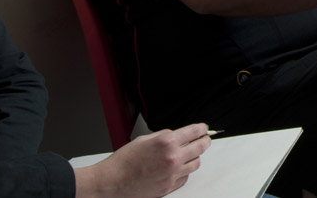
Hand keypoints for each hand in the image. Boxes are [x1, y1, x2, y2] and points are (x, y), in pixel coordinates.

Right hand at [77, 124, 210, 197]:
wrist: (111, 183)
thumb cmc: (123, 162)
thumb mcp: (144, 139)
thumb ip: (164, 136)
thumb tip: (177, 135)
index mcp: (166, 142)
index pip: (194, 132)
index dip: (201, 129)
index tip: (204, 129)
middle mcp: (172, 157)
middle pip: (200, 147)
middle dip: (205, 141)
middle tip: (205, 139)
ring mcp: (172, 173)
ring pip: (196, 163)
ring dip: (195, 157)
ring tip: (190, 154)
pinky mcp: (169, 186)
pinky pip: (185, 177)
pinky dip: (184, 171)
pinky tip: (179, 167)